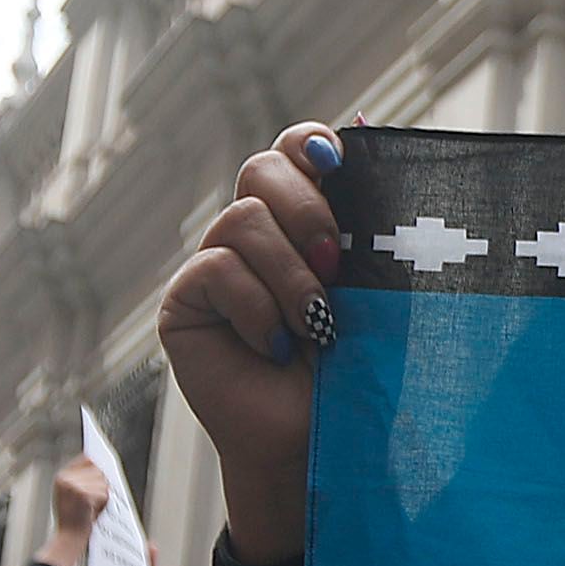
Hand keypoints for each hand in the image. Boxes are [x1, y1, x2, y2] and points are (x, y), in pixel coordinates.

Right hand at [45, 451, 111, 560]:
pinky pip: (104, 494)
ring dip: (103, 496)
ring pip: (103, 482)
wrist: (68, 539)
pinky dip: (103, 504)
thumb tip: (99, 465)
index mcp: (61, 476)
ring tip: (91, 508)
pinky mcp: (83, 495)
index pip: (86, 459)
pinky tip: (92, 512)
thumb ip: (80, 479)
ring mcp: (74, 486)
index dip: (96, 466)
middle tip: (91, 502)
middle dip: (101, 484)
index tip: (103, 469)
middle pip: (98, 470)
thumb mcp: (69, 495)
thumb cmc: (72, 519)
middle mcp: (66, 478)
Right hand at [159, 121, 344, 565]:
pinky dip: (257, 308)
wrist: (326, 444)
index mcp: (305, 220)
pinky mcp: (186, 302)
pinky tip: (275, 348)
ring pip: (240, 219)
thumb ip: (370, 219)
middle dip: (306, 208)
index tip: (340, 164)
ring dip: (290, 274)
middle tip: (338, 263)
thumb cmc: (362, 369)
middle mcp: (256, 235)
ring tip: (316, 326)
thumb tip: (364, 121)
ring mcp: (216, 265)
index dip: (311, 145)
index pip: (296, 150)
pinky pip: (216, 269)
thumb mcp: (378, 288)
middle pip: (261, 169)